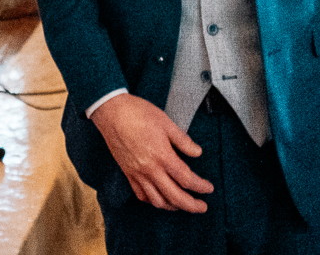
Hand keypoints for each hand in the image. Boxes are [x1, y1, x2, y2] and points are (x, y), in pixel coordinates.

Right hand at [88, 93, 212, 211]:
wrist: (111, 112)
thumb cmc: (137, 113)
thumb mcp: (166, 122)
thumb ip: (183, 140)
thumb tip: (197, 152)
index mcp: (162, 156)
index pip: (186, 179)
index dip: (200, 186)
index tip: (208, 188)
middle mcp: (150, 169)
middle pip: (174, 196)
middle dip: (191, 205)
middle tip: (202, 206)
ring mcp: (137, 173)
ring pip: (157, 200)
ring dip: (173, 206)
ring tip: (182, 205)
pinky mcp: (128, 173)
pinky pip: (141, 195)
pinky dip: (153, 201)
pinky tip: (159, 198)